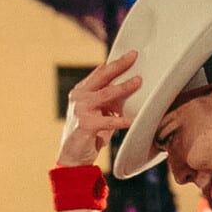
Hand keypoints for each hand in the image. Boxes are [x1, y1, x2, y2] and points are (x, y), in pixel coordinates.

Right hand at [58, 49, 138, 165]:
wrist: (73, 157)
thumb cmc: (90, 133)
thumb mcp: (99, 112)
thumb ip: (110, 100)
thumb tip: (131, 87)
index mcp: (81, 91)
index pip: (100, 72)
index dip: (115, 62)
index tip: (130, 55)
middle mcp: (79, 97)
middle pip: (102, 76)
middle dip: (119, 65)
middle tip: (133, 56)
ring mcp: (80, 110)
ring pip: (106, 94)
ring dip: (124, 87)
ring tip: (138, 82)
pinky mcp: (85, 125)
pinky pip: (109, 121)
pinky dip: (123, 121)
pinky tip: (133, 120)